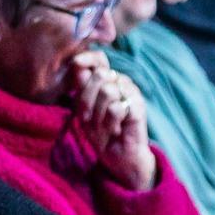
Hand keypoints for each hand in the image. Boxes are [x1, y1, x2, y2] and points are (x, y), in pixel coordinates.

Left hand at [63, 51, 153, 189]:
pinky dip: (110, 123)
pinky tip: (115, 130)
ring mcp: (132, 93)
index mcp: (108, 80)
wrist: (119, 156)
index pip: (99, 59)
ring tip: (104, 126)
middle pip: (100, 75)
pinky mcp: (138, 107)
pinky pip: (115, 108)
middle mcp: (121, 82)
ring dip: (98, 115)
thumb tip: (79, 67)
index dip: (87, 58)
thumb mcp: (84, 111)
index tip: (76, 62)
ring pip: (107, 91)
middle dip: (87, 100)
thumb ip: (82, 90)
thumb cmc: (101, 132)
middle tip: (88, 119)